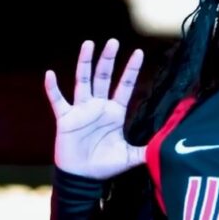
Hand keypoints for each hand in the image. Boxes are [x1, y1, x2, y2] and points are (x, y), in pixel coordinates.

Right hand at [44, 39, 146, 178]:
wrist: (82, 178)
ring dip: (85, 63)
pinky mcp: (65, 118)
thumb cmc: (105, 166)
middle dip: (108, 59)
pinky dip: (52, 88)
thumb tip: (169, 147)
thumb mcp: (131, 157)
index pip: (125, 86)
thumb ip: (148, 149)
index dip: (131, 70)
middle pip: (104, 77)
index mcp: (115, 112)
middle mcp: (98, 106)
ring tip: (88, 44)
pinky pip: (58, 100)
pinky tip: (50, 74)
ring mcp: (81, 110)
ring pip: (83, 81)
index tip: (139, 52)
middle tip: (113, 41)